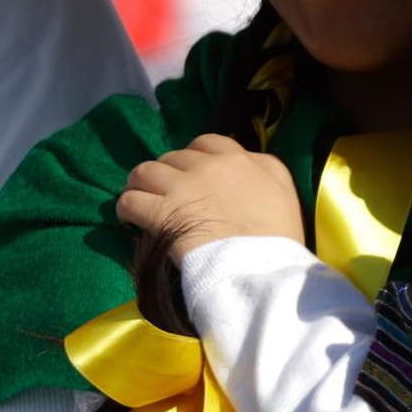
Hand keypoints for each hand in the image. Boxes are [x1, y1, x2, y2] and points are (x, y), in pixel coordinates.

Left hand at [115, 134, 302, 258]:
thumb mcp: (284, 191)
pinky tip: (128, 218)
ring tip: (140, 198)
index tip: (191, 174)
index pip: (207, 142)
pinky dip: (126, 207)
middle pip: (173, 157)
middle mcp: (209, 166)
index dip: (194, 157)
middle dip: (167, 173)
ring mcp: (182, 188)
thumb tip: (246, 163)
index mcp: (240, 160)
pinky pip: (131, 201)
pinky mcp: (162, 213)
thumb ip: (264, 169)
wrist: (261, 269)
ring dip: (139, 184)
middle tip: (166, 193)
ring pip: (145, 172)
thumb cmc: (279, 239)